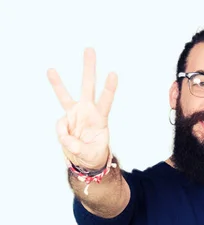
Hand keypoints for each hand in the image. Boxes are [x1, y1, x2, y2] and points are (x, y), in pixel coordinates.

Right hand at [47, 47, 117, 169]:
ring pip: (66, 95)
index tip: (113, 73)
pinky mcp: (65, 119)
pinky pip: (60, 126)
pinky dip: (62, 135)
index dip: (109, 88)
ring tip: (50, 70)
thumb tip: (65, 139)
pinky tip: (69, 141)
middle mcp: (88, 111)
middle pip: (88, 86)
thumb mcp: (91, 155)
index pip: (106, 101)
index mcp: (100, 118)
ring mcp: (75, 113)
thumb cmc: (93, 153)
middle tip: (90, 49)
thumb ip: (80, 148)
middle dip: (89, 68)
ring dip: (57, 83)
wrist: (84, 157)